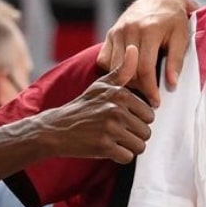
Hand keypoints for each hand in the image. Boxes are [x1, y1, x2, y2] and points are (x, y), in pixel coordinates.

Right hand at [45, 44, 154, 163]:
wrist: (56, 129)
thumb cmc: (83, 106)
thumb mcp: (102, 85)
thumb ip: (123, 70)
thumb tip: (134, 49)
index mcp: (120, 94)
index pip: (150, 114)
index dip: (138, 120)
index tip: (124, 120)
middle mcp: (116, 109)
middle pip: (146, 131)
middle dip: (135, 135)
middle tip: (119, 132)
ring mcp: (110, 128)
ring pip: (140, 145)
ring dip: (129, 147)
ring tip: (115, 140)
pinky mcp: (103, 146)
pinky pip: (128, 157)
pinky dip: (120, 156)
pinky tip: (109, 149)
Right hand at [97, 0, 196, 106]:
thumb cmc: (175, 19)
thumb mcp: (182, 36)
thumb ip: (176, 60)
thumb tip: (172, 84)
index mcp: (149, 29)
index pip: (146, 67)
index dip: (150, 88)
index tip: (156, 102)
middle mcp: (130, 29)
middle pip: (128, 69)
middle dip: (138, 88)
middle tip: (148, 99)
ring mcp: (117, 31)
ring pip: (115, 66)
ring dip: (126, 81)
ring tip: (140, 89)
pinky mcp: (110, 33)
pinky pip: (105, 59)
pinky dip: (113, 71)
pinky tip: (126, 75)